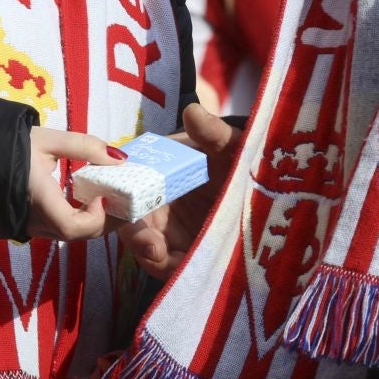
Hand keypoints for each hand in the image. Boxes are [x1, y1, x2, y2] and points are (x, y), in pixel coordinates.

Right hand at [25, 128, 119, 241]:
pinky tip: (89, 202)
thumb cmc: (11, 146)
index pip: (71, 226)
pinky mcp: (31, 225)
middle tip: (122, 201)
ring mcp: (31, 226)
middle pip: (77, 235)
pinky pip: (61, 230)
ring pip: (70, 235)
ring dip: (94, 222)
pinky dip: (80, 220)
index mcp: (38, 199)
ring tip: (110, 199)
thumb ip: (84, 146)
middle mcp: (34, 220)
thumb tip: (119, 159)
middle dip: (104, 221)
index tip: (103, 195)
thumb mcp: (48, 140)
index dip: (94, 217)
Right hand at [118, 105, 238, 278]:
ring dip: (148, 252)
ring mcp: (168, 234)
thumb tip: (193, 111)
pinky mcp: (184, 258)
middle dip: (134, 232)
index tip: (121, 195)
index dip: (120, 190)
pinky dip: (168, 267)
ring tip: (157, 255)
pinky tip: (176, 265)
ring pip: (147, 248)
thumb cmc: (234, 164)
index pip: (128, 184)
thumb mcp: (229, 148)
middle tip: (146, 241)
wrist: (258, 194)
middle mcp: (155, 205)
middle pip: (132, 221)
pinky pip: (169, 267)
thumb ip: (213, 133)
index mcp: (158, 176)